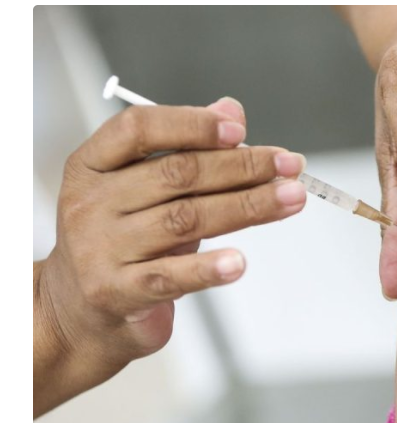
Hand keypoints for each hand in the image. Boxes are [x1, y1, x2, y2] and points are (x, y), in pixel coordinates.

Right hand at [34, 98, 306, 416]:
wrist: (80, 312)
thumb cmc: (123, 242)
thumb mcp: (145, 190)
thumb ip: (187, 149)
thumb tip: (231, 110)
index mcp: (93, 165)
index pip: (138, 128)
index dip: (192, 124)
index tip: (241, 130)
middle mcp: (91, 203)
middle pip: (177, 174)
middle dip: (243, 166)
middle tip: (290, 166)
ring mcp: (100, 249)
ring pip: (186, 220)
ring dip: (247, 206)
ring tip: (290, 199)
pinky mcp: (116, 292)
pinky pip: (171, 277)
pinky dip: (209, 268)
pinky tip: (240, 262)